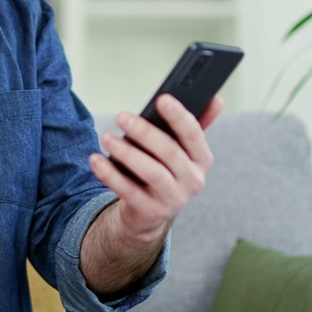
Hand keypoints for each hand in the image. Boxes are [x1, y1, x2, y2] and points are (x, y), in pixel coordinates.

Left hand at [89, 94, 222, 241]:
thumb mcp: (180, 148)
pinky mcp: (151, 212)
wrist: (149, 210)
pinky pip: (128, 191)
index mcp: (202, 159)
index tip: (162, 99)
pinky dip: (110, 175)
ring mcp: (173, 199)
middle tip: (122, 116)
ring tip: (106, 138)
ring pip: (151, 173)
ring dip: (126, 153)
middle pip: (169, 153)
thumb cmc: (164, 169)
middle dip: (145, 132)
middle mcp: (193, 180)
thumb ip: (193, 123)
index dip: (179, 116)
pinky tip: (96, 160)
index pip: (194, 135)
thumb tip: (215, 98)